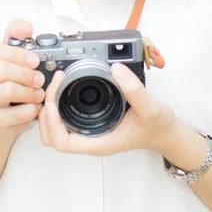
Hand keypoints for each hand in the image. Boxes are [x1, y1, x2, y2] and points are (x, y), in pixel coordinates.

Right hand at [0, 19, 44, 139]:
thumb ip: (16, 38)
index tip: (35, 60)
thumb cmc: (4, 84)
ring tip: (39, 94)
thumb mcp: (10, 59)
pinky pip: (12, 115)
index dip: (18, 54)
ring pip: (7, 91)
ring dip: (29, 92)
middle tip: (40, 79)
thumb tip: (24, 25)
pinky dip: (28, 111)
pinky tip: (34, 108)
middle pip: (1, 70)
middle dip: (26, 74)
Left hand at [38, 63, 175, 155]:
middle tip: (54, 86)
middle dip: (46, 113)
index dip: (51, 122)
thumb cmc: (157, 126)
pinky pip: (65, 119)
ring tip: (55, 86)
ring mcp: (89, 132)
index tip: (54, 100)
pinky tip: (63, 88)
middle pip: (52, 136)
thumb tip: (116, 69)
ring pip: (55, 129)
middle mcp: (90, 139)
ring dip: (49, 110)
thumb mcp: (150, 108)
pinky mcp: (91, 123)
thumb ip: (134, 90)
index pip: (62, 142)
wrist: (166, 132)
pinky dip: (57, 106)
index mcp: (98, 142)